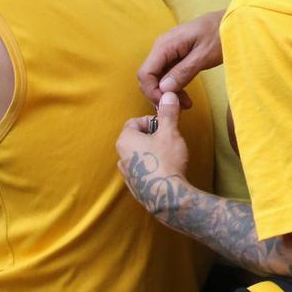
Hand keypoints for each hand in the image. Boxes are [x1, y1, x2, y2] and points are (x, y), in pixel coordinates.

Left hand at [117, 91, 189, 211]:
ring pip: (139, 155)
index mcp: (125, 140)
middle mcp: (121, 157)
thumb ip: (168, 113)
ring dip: (152, 152)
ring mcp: (127, 174)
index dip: (151, 121)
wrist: (167, 196)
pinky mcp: (134, 187)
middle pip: (136, 138)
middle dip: (153, 136)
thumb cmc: (166, 161)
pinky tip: (165, 170)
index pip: (134, 122)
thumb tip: (168, 95)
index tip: (165, 125)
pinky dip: (152, 167)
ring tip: (168, 155)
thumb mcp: (170, 132)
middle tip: (169, 139)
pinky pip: (141, 170)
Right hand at [137, 10, 222, 107]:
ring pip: (158, 77)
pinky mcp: (175, 54)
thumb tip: (163, 88)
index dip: (152, 92)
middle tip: (179, 107)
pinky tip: (185, 96)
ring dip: (168, 92)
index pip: (145, 73)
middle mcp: (162, 47)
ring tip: (186, 104)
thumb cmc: (220, 34)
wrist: (232, 20)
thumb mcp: (204, 55)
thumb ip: (183, 71)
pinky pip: (167, 73)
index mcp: (165, 45)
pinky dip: (174, 86)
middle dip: (160, 94)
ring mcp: (168, 50)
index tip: (168, 104)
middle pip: (149, 77)